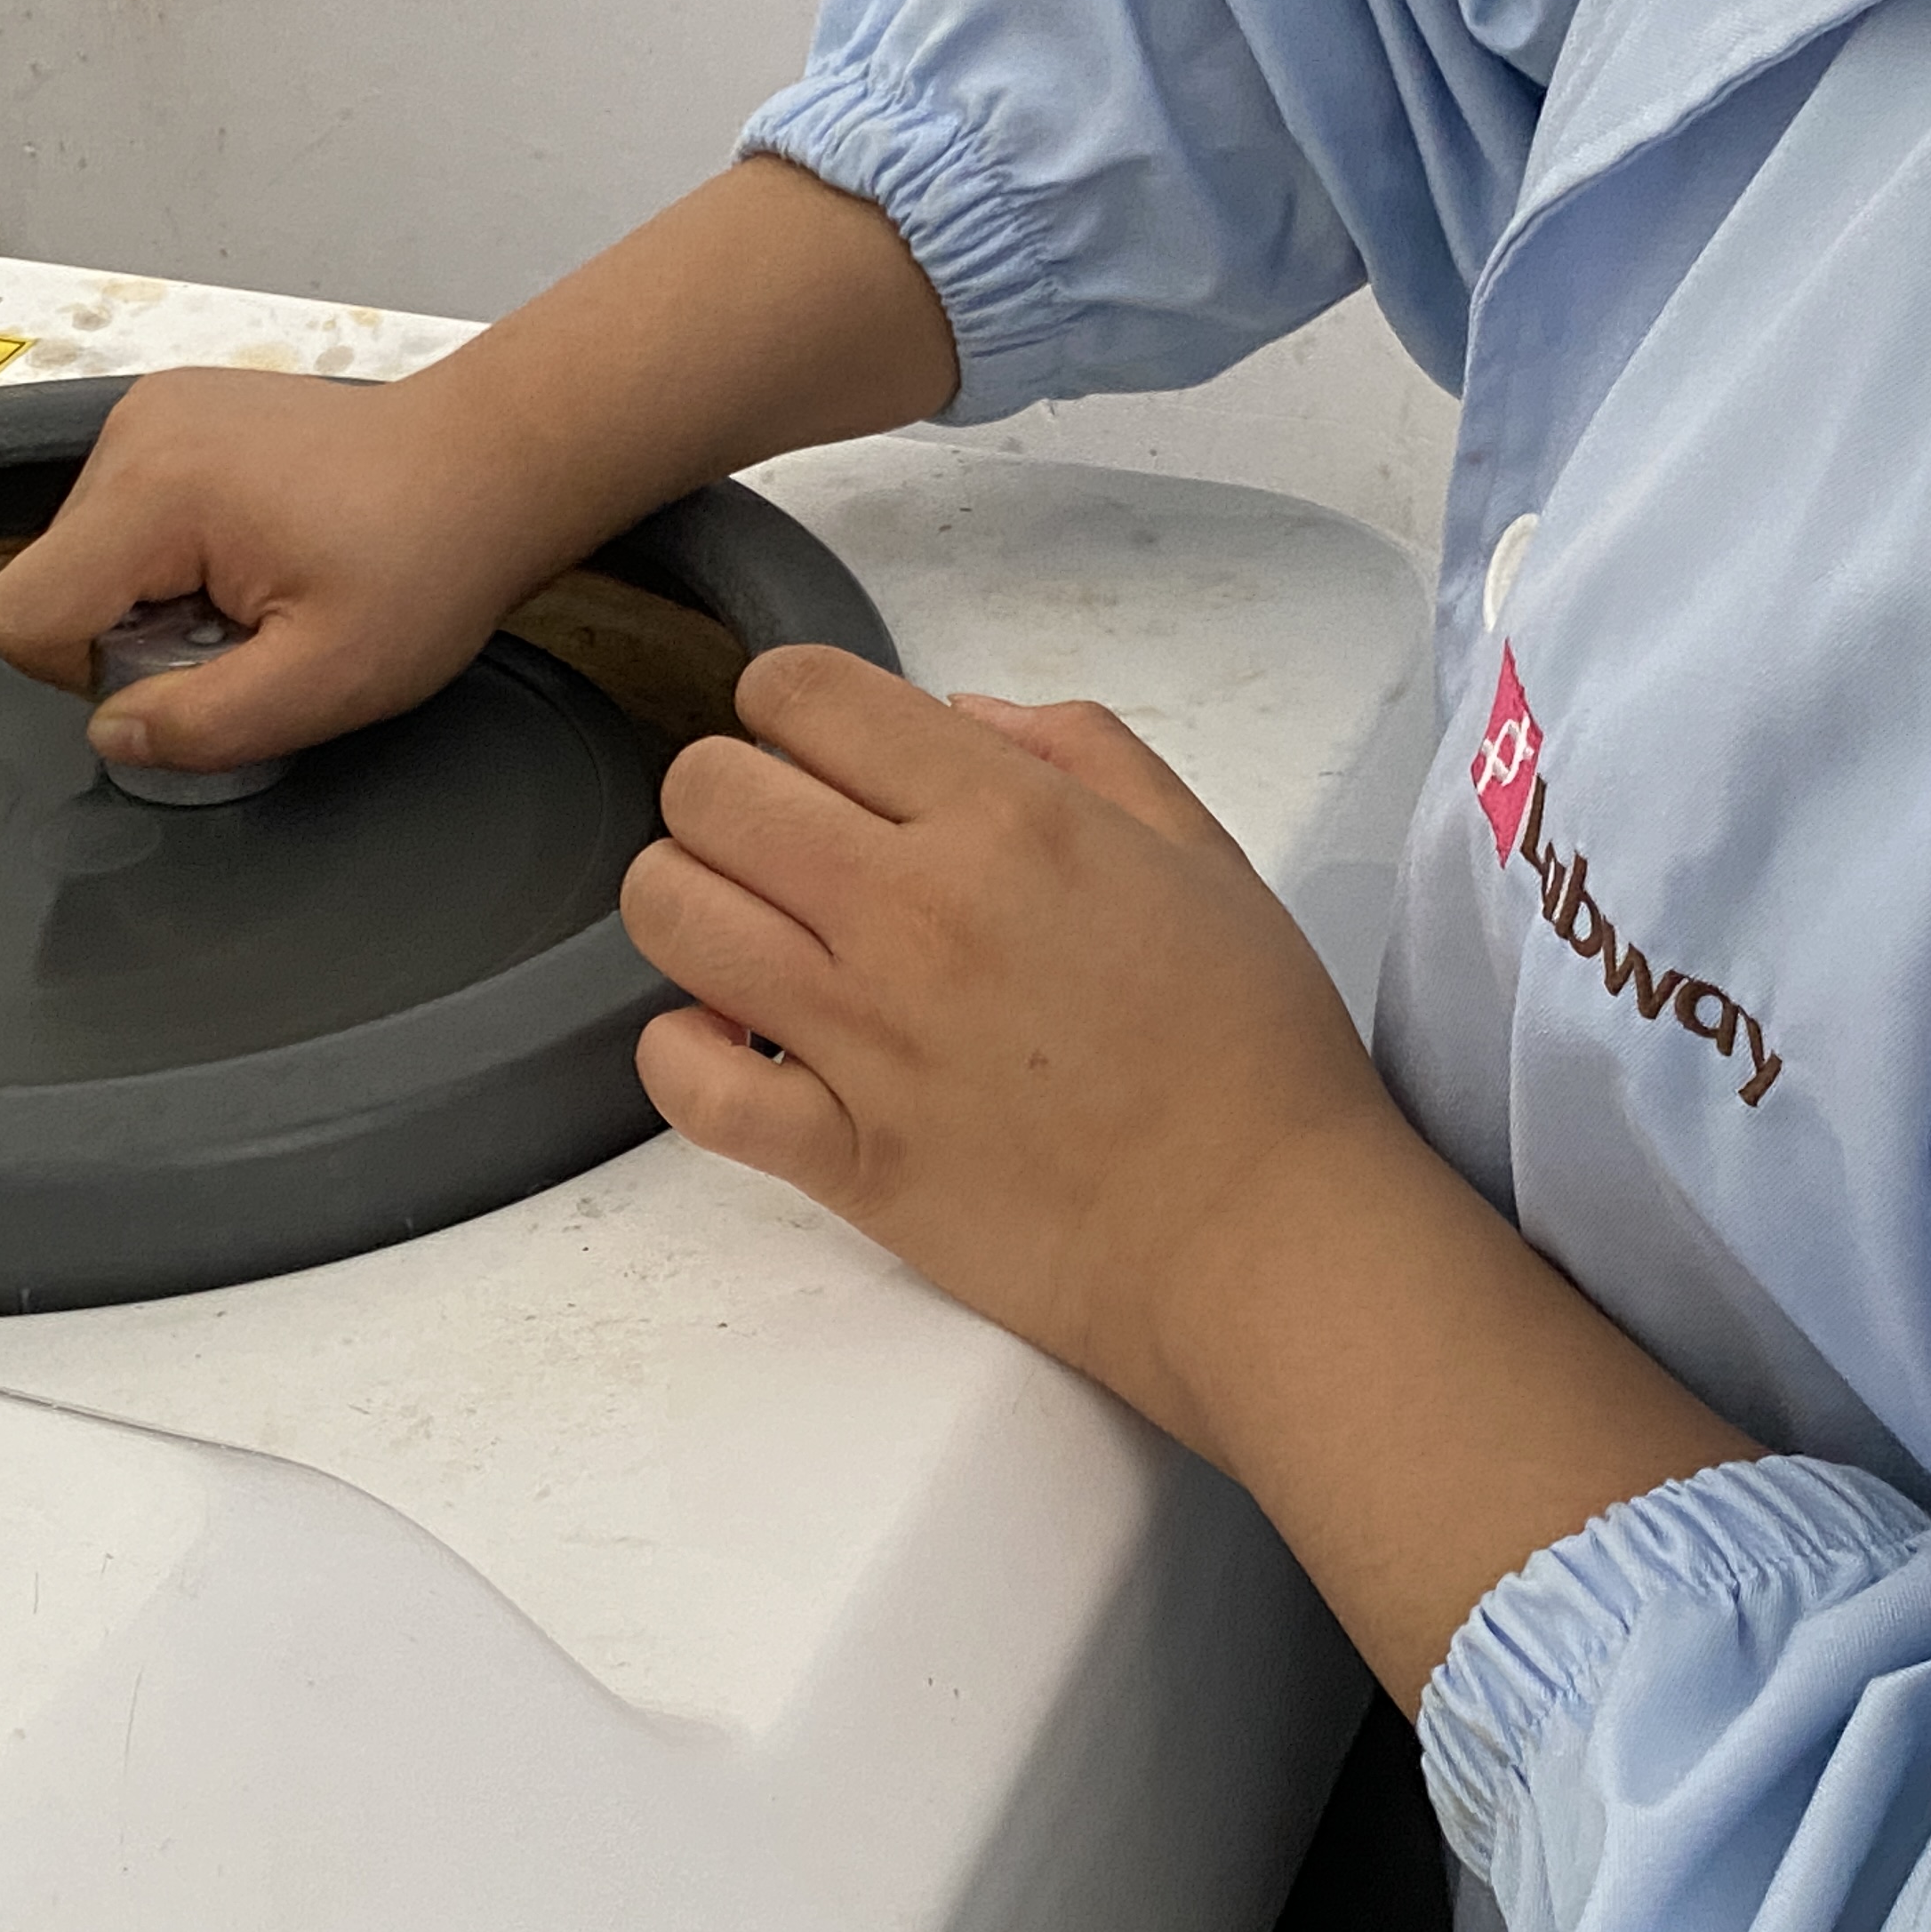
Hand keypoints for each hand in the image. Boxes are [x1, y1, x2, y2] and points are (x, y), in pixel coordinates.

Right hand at [0, 368, 561, 771]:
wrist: (490, 463)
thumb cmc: (431, 556)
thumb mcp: (328, 680)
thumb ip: (204, 724)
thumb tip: (113, 736)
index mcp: (157, 489)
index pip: (23, 613)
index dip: (86, 675)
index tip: (182, 671)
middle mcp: (138, 432)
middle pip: (57, 582)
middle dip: (139, 635)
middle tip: (250, 631)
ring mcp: (154, 412)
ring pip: (89, 553)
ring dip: (162, 598)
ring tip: (263, 590)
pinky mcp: (175, 413)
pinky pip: (128, 515)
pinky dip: (179, 557)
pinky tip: (261, 556)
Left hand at [623, 645, 1767, 1706]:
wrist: (1263, 1237)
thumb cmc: (1250, 1054)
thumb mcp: (1196, 850)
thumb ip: (1079, 749)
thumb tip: (956, 719)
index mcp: (1007, 819)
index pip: (803, 693)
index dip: (788, 707)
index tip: (818, 751)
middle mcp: (916, 911)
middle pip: (707, 788)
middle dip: (726, 796)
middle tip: (782, 846)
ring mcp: (865, 1036)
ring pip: (667, 910)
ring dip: (690, 905)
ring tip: (752, 937)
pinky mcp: (840, 1155)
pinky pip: (684, 1077)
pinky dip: (686, 1051)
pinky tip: (742, 1046)